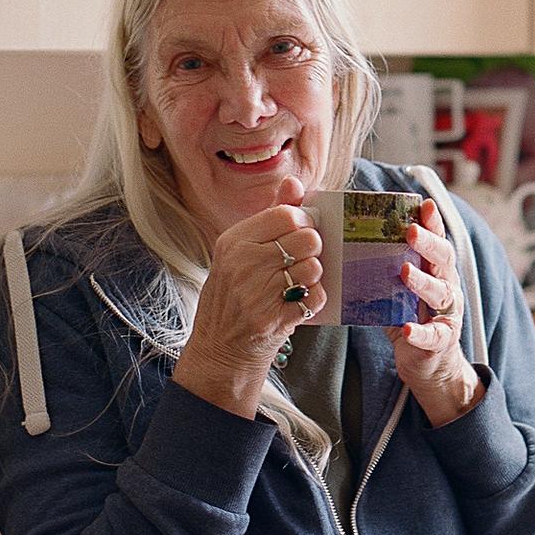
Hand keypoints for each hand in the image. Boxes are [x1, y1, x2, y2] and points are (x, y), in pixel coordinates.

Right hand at [173, 179, 324, 417]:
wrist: (218, 351)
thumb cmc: (233, 296)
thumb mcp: (239, 253)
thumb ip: (270, 217)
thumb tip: (294, 182)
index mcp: (233, 241)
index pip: (286, 215)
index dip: (302, 222)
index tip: (298, 234)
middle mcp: (243, 264)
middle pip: (307, 239)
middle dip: (312, 250)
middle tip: (300, 261)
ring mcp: (257, 293)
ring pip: (314, 267)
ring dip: (313, 276)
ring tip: (296, 284)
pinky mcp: (273, 320)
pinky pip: (315, 297)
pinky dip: (313, 300)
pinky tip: (297, 303)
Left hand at [393, 199, 480, 426]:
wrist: (427, 364)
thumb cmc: (408, 319)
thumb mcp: (395, 291)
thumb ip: (381, 270)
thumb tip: (344, 243)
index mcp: (435, 271)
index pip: (437, 241)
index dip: (433, 223)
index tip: (424, 205)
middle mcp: (446, 287)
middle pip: (443, 260)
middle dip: (428, 243)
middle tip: (410, 231)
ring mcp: (447, 314)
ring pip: (441, 293)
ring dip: (423, 281)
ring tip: (405, 272)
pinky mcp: (442, 341)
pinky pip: (433, 335)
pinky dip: (420, 332)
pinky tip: (407, 329)